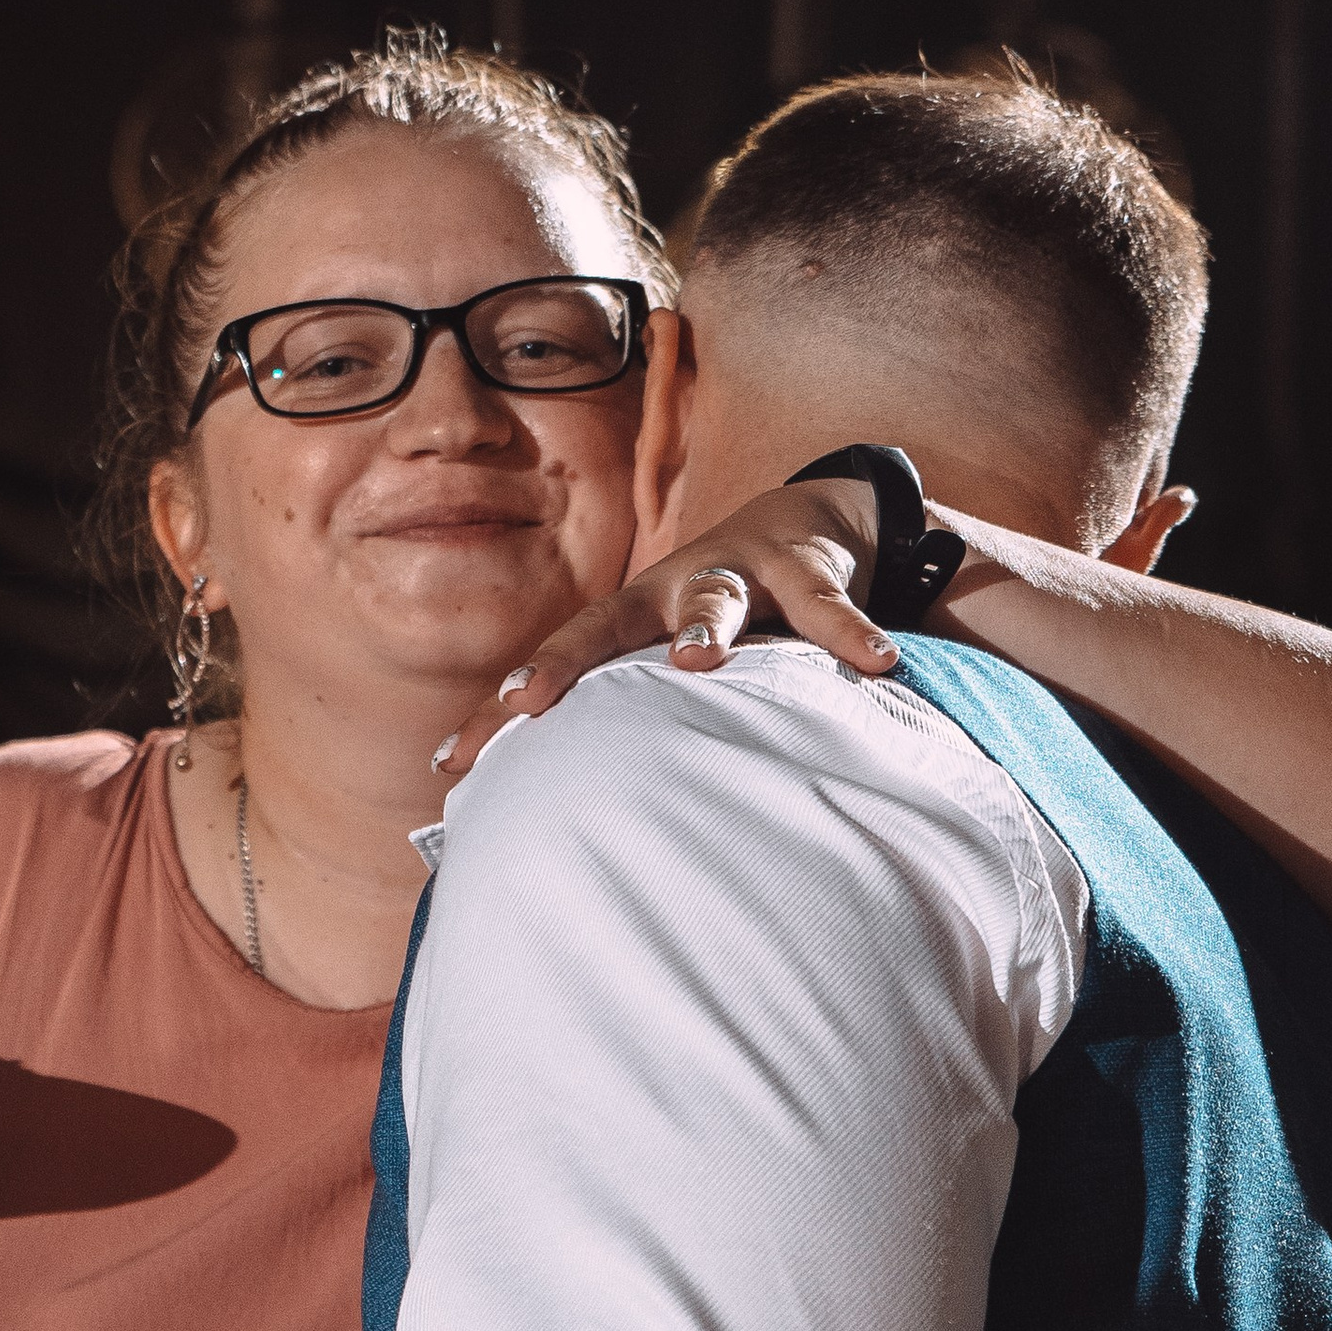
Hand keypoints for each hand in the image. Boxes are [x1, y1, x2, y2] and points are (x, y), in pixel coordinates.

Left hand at [435, 476, 896, 776]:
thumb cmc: (719, 613)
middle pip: (606, 623)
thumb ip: (633, 715)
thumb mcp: (670, 652)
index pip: (554, 663)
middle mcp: (670, 590)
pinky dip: (849, 636)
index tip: (455, 760)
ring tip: (699, 659)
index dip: (504, 708)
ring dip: (702, 624)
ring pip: (713, 596)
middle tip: (529, 701)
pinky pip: (828, 609)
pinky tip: (875, 666)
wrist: (808, 521)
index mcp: (629, 617)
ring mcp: (738, 574)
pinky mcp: (807, 571)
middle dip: (564, 661)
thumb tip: (563, 809)